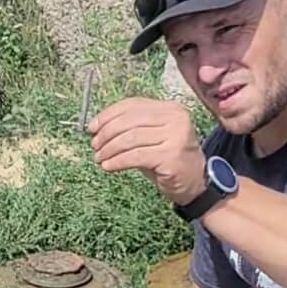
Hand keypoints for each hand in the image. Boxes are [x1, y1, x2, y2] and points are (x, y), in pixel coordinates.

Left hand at [89, 98, 206, 205]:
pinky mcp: (171, 156)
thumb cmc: (168, 159)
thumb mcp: (150, 137)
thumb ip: (130, 127)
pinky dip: (117, 161)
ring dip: (109, 149)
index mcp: (170, 108)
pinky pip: (135, 156)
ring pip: (130, 138)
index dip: (108, 114)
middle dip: (106, 133)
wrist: (194, 182)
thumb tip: (97, 126)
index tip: (92, 126)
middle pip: (130, 120)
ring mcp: (176, 136)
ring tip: (99, 158)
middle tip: (94, 145)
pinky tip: (108, 166)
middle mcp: (176, 118)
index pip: (133, 104)